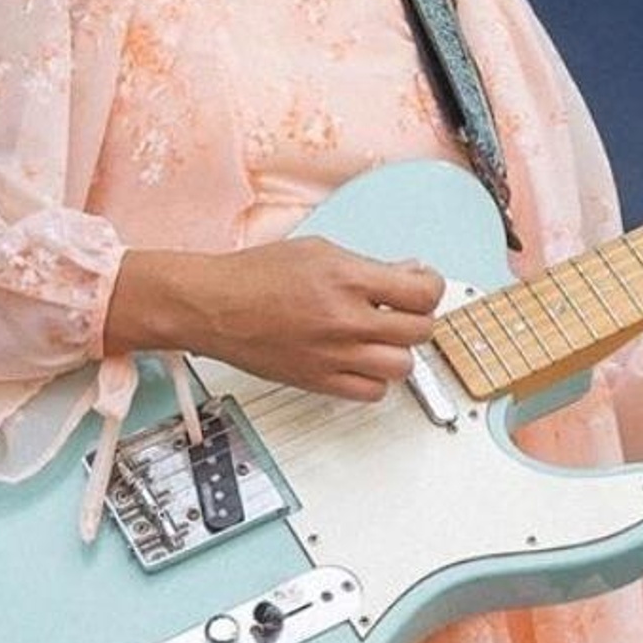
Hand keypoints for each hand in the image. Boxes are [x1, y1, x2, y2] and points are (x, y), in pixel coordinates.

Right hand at [104, 238, 443, 401]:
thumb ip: (367, 266)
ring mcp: (333, 355)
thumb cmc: (254, 275)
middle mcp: (344, 319)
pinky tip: (362, 361)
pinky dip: (375, 379)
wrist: (211, 305)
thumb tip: (407, 275)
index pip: (422, 292)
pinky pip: (371, 392)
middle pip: (419, 331)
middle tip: (404, 310)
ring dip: (399, 351)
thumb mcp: (319, 250)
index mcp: (346, 278)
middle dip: (418, 317)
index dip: (431, 288)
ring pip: (402, 366)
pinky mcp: (318, 381)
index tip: (422, 286)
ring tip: (384, 338)